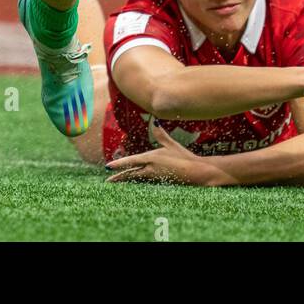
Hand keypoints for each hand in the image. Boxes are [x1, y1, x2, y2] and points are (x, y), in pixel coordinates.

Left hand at [105, 121, 226, 185]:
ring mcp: (155, 177)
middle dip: (119, 177)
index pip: (131, 161)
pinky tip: (133, 183)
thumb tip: (154, 121)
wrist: (196, 172)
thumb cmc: (184, 157)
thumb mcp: (171, 144)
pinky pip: (145, 182)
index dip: (119, 164)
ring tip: (116, 182)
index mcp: (151, 158)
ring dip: (126, 180)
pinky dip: (137, 182)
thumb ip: (160, 134)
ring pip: (136, 179)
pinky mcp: (160, 182)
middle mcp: (150, 169)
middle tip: (108, 180)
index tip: (108, 167)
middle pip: (131, 173)